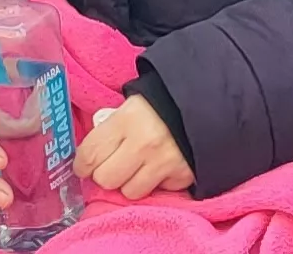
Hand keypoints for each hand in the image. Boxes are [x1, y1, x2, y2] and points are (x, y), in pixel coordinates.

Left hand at [75, 95, 193, 200]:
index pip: (90, 154)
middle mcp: (144, 144)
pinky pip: (158, 191)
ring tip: (139, 167)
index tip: (84, 166)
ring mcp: (164, 163)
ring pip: (130, 191)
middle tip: (114, 164)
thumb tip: (91, 153)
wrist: (210, 101)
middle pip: (106, 179)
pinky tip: (161, 167)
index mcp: (127, 119)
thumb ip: (112, 125)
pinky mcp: (182, 177)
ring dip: (131, 182)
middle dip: (106, 173)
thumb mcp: (133, 103)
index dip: (82, 164)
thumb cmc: (164, 101)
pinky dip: (157, 183)